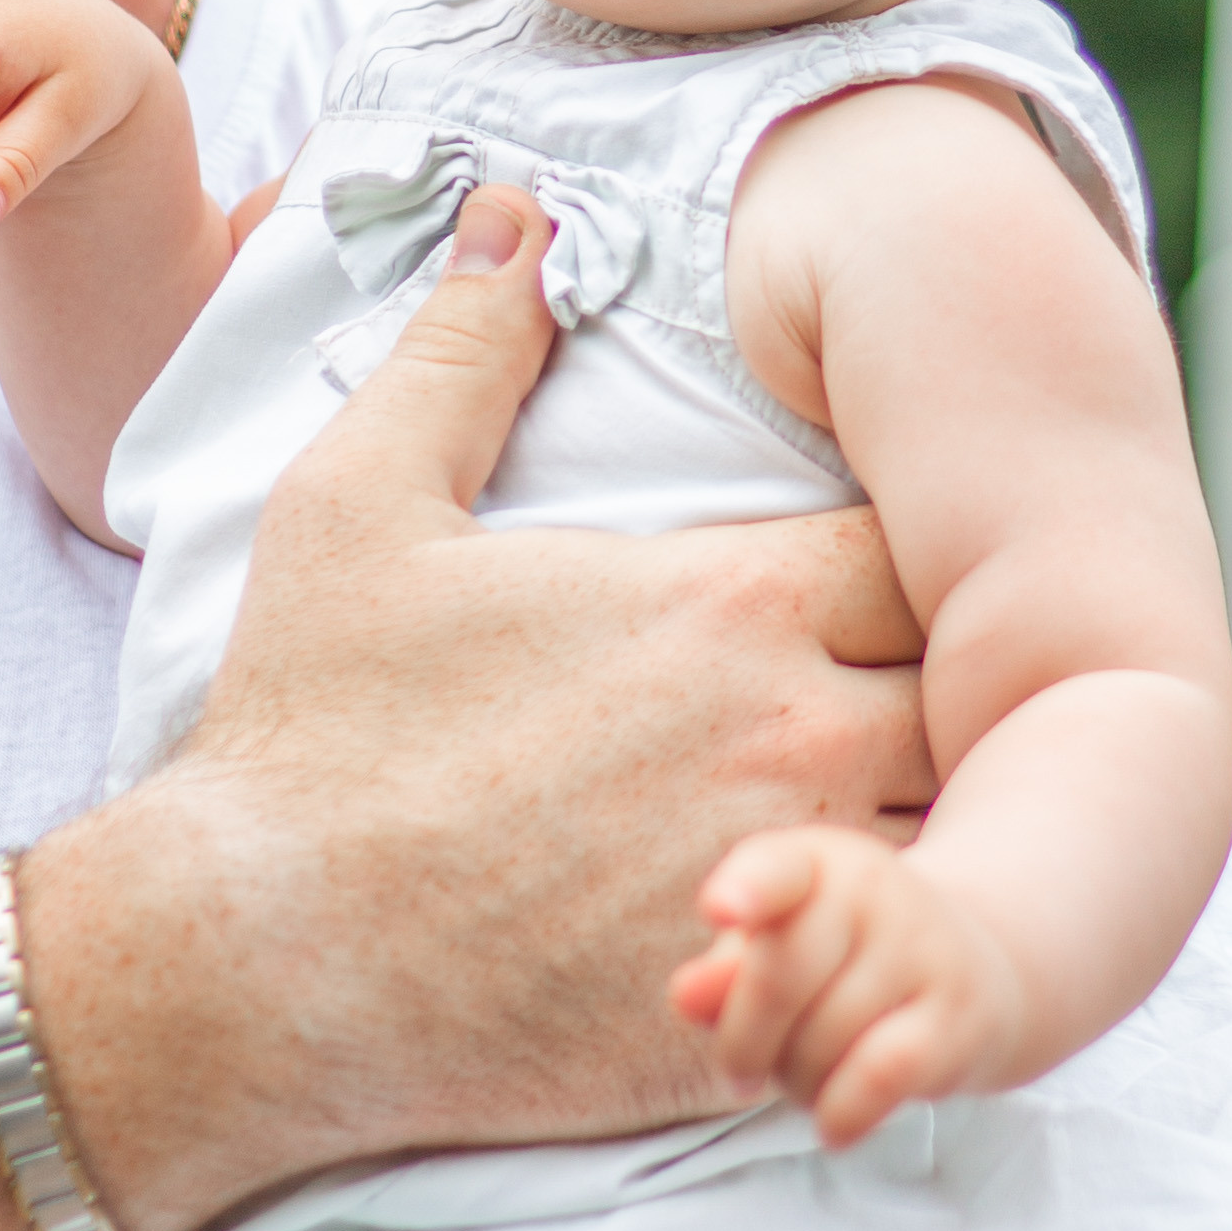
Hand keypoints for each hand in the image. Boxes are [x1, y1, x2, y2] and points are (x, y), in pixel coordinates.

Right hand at [22, 191, 937, 1230]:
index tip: (850, 576)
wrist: (258, 959)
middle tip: (872, 695)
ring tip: (862, 812)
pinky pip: (897, 980)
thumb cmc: (307, 724)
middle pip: (973, 694)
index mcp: (726, 602)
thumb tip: (515, 211)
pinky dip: (886, 950)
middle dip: (941, 686)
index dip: (907, 556)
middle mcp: (792, 739)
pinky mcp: (766, 1020)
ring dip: (934, 819)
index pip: (921, 548)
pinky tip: (823, 933)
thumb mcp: (360, 501)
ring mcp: (789, 888)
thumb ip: (466, 350)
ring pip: (966, 841)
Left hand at [672, 825, 1022, 1145]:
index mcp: (815, 862)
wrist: (980, 970)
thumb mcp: (778, 946)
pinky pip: (883, 1075)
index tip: (719, 909)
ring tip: (803, 1080)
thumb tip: (685, 997)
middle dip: (743, 1043)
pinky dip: (844, 1111)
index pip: (777, 867)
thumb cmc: (845, 960)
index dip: (748, 887)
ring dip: (796, 1082)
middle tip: (738, 1076)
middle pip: (780, 975)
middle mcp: (874, 890)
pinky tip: (832, 1129)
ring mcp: (925, 949)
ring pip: (825, 1038)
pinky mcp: (961, 1017)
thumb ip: (724, 972)